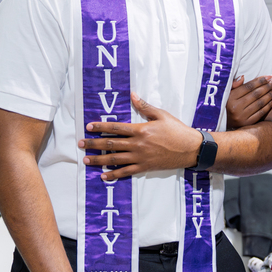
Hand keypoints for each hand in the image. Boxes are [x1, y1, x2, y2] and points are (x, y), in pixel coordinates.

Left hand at [79, 93, 202, 180]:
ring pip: (115, 159)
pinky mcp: (145, 167)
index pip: (116, 128)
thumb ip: (145, 106)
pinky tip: (104, 176)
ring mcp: (140, 157)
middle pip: (111, 144)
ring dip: (99, 160)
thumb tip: (132, 95)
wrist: (190, 148)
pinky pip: (126, 172)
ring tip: (86, 160)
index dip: (101, 127)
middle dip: (94, 144)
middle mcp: (138, 144)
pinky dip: (114, 174)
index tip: (89, 127)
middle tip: (81, 144)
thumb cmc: (177, 130)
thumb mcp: (162, 115)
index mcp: (141, 129)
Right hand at [225, 75, 271, 128]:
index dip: (259, 81)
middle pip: (255, 94)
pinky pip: (260, 113)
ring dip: (269, 95)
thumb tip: (243, 76)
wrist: (222, 122)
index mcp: (230, 98)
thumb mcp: (226, 93)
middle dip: (267, 87)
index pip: (248, 87)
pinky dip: (268, 106)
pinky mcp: (247, 123)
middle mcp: (236, 107)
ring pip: (259, 103)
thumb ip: (234, 84)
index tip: (269, 77)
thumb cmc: (225, 104)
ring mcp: (242, 116)